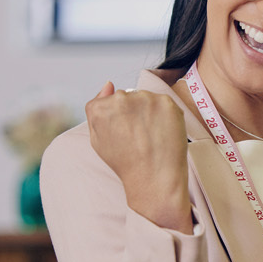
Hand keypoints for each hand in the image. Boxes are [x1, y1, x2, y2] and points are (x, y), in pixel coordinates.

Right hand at [85, 82, 190, 229]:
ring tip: (151, 135)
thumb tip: (108, 84)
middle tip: (140, 136)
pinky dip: (165, 114)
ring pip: (147, 98)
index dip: (120, 117)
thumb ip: (96, 108)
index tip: (125, 132)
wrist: (154, 177)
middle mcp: (121, 98)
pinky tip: (162, 132)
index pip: (110, 100)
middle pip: (129, 97)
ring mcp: (146, 98)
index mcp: (100, 107)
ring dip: (150, 111)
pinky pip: (164, 102)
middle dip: (134, 112)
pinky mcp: (166, 102)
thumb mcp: (98, 139)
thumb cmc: (125, 162)